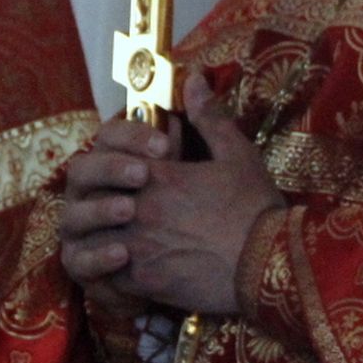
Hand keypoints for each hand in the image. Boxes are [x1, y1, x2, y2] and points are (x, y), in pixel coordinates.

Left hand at [61, 73, 285, 315]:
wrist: (270, 265)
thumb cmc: (255, 208)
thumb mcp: (238, 154)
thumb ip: (209, 118)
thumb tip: (193, 79)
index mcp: (158, 175)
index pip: (112, 159)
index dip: (117, 163)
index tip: (132, 172)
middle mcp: (139, 209)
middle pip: (94, 200)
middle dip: (99, 202)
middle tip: (115, 208)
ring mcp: (138, 247)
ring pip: (93, 239)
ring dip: (100, 238)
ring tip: (115, 240)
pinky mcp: (144, 283)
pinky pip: (106, 277)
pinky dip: (109, 272)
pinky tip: (124, 270)